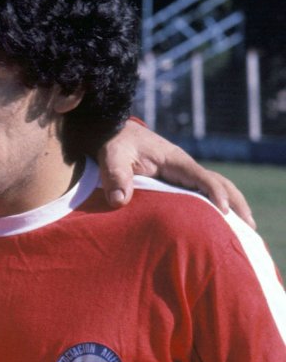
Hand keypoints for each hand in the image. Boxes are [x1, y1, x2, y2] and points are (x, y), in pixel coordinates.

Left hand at [96, 120, 255, 227]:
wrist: (114, 133)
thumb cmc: (115, 144)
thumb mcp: (112, 157)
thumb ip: (116, 176)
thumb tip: (119, 201)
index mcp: (175, 161)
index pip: (202, 177)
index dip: (214, 193)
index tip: (223, 212)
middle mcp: (185, 167)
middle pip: (218, 183)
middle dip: (235, 202)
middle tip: (249, 226)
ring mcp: (183, 174)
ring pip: (215, 187)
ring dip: (232, 204)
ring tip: (246, 228)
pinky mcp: (177, 181)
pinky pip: (202, 192)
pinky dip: (217, 205)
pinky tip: (222, 223)